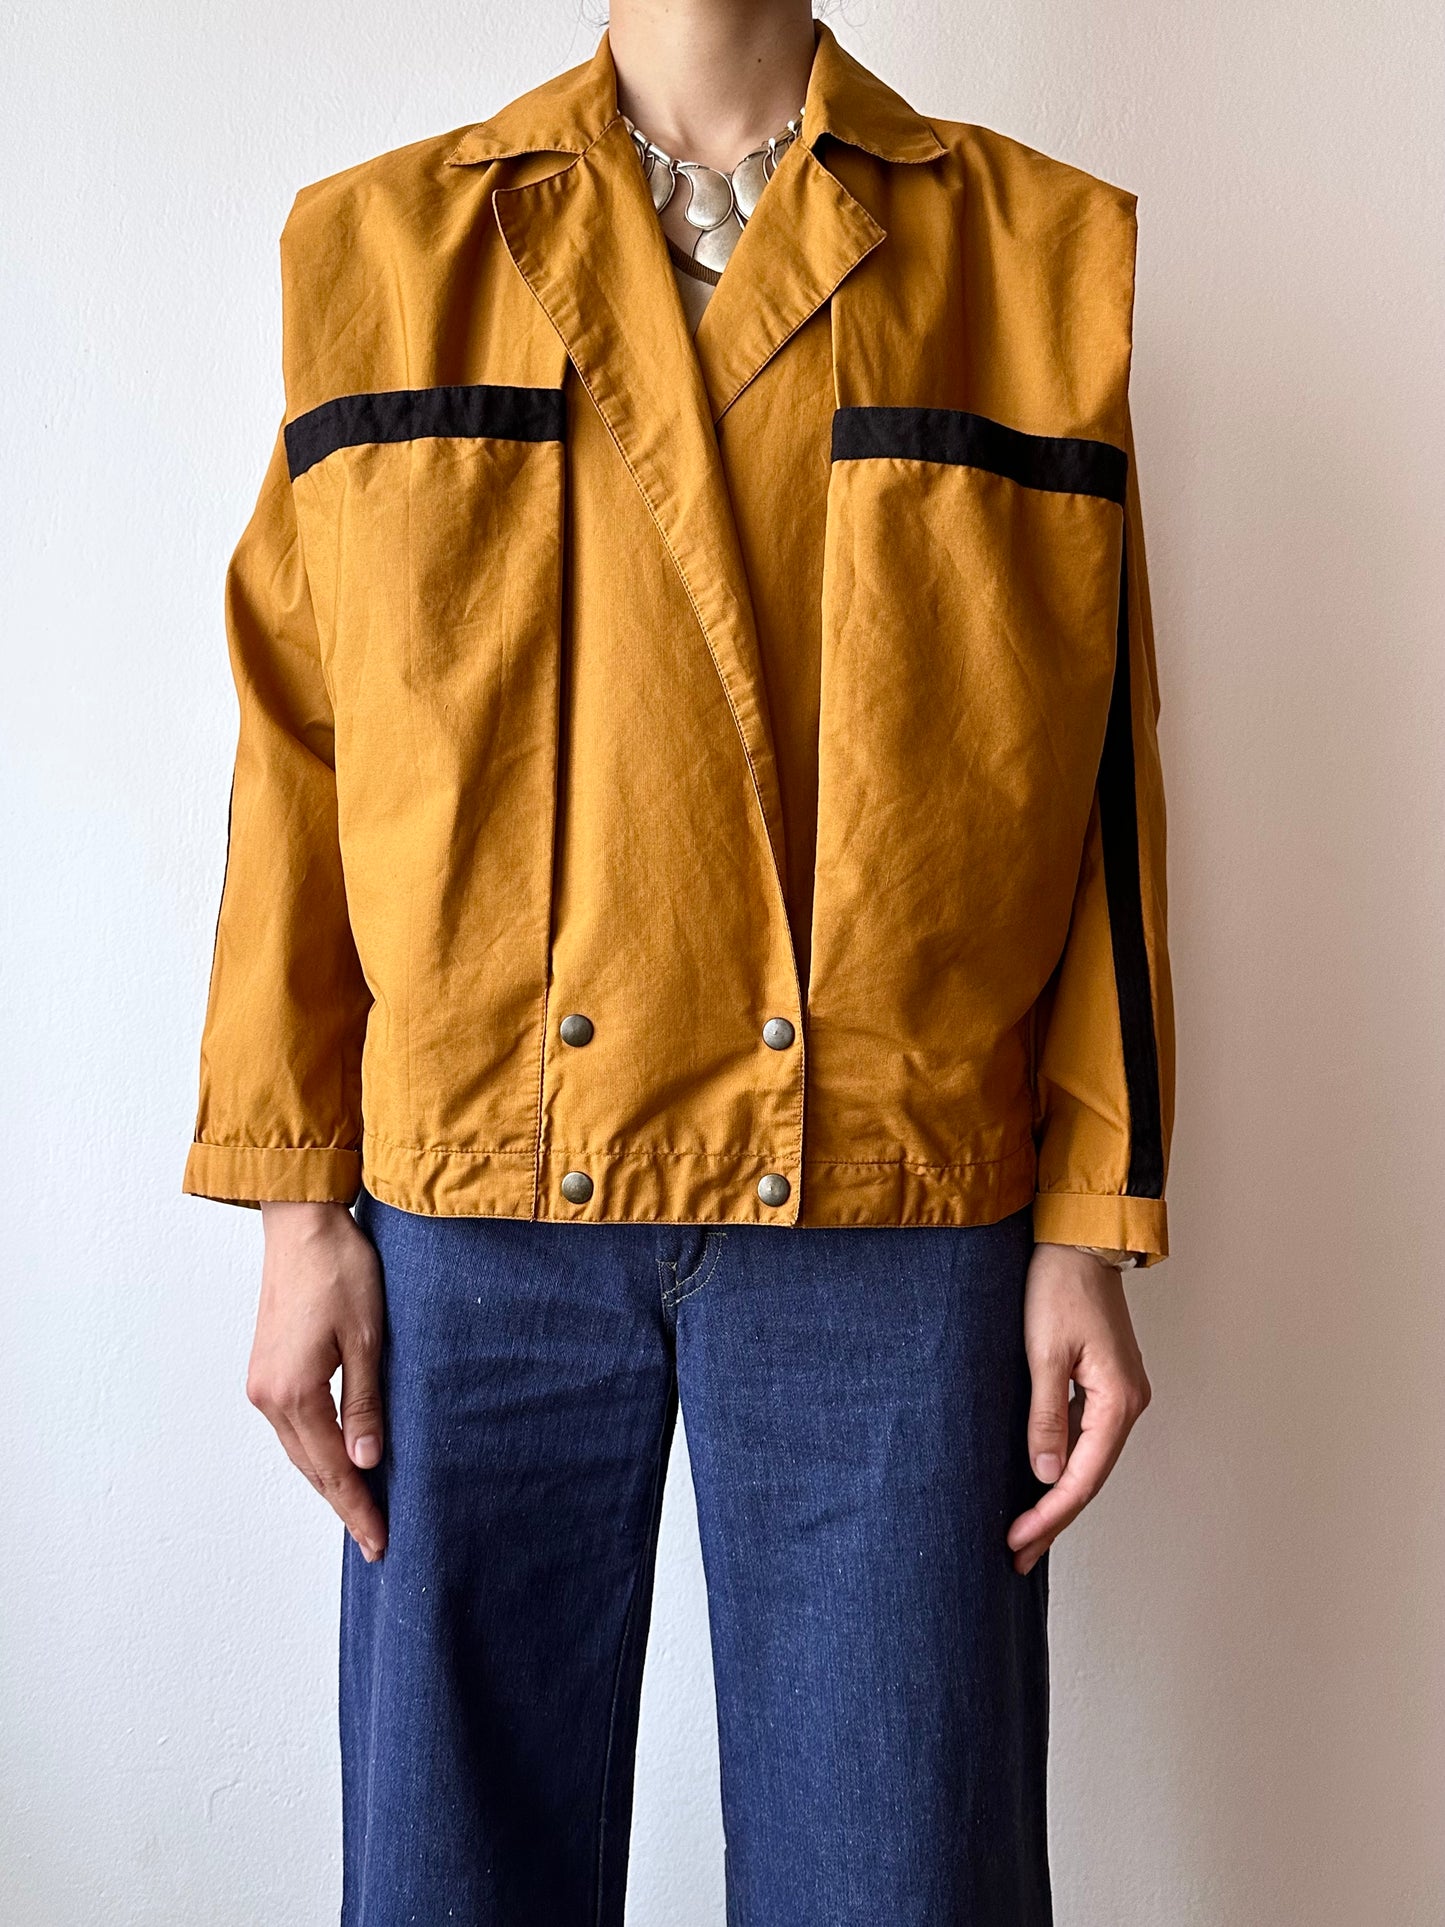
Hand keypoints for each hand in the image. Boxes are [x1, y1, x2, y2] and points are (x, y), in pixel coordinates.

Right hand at [246, 1201, 387, 1561]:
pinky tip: (338, 1461)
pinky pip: (293, 1428)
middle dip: (345, 1505)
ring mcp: (262, 1383)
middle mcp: (268, 1396)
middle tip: (377, 1542)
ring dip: (329, 1481)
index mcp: (294, 1394)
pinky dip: (316, 1452)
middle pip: (310, 1468)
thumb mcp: (367, 1339)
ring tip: (361, 1511)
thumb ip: (364, 1405)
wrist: (302, 1225)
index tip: (381, 1543)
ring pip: (299, 1451)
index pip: (332, 1470)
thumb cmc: (341, 1271)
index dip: (358, 1509)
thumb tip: (365, 1464)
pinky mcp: (267, 1369)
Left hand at [1007, 1242, 1151, 1574]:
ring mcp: (1121, 1394)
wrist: (1077, 1241)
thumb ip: (1046, 1417)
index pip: (1084, 1477)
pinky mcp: (1106, 1383)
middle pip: (1091, 1477)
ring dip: (1059, 1497)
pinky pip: (1088, 1438)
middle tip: (1018, 1555)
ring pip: (1091, 1461)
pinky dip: (1065, 1466)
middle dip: (1053, 1518)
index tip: (1017, 1541)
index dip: (1049, 1514)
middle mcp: (1128, 1403)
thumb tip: (1047, 1475)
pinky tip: (1042, 1484)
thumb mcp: (1042, 1353)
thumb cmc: (1057, 1287)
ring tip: (1026, 1533)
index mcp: (1118, 1400)